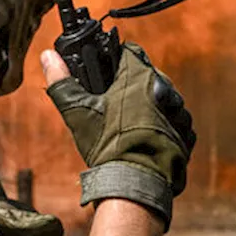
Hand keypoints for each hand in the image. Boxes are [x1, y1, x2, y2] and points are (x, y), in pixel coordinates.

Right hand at [42, 44, 194, 225]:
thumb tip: (47, 56)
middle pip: (148, 76)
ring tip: (131, 126)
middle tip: (115, 105)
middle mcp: (164, 89)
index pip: (130, 52)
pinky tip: (147, 139)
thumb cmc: (107, 146)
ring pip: (163, 98)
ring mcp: (179, 111)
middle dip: (133, 86)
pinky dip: (163, 127)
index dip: (117, 61)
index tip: (108, 75)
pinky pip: (175, 122)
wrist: (135, 183)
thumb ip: (62, 80)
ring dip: (151, 106)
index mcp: (138, 76)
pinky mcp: (187, 133)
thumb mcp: (77, 112)